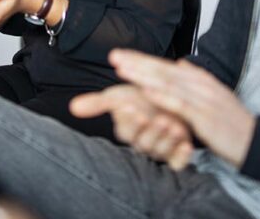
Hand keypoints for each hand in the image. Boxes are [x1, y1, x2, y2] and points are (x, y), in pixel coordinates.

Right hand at [71, 84, 194, 168]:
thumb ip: (98, 103)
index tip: (128, 106)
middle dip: (149, 131)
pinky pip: (178, 163)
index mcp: (128, 130)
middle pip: (143, 142)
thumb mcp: (119, 96)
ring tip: (173, 124)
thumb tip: (73, 107)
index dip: (127, 119)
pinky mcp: (177, 155)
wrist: (168, 98)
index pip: (124, 129)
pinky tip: (187, 144)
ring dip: (167, 139)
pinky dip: (183, 155)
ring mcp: (161, 149)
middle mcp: (143, 142)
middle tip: (154, 118)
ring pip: (161, 151)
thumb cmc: (141, 98)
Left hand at [109, 50, 256, 168]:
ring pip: (168, 83)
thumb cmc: (232, 123)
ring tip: (122, 69)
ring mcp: (203, 99)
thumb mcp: (214, 96)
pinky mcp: (206, 117)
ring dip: (143, 75)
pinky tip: (146, 91)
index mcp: (200, 79)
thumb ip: (195, 78)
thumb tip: (180, 63)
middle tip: (114, 56)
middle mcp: (201, 84)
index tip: (120, 55)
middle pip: (163, 70)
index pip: (165, 66)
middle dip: (137, 62)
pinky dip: (162, 96)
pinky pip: (180, 104)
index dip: (142, 60)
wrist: (257, 143)